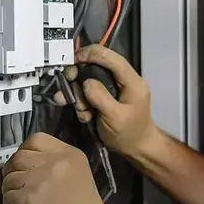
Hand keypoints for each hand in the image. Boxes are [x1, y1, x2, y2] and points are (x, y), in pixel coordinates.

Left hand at [1, 132, 115, 203]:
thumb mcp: (78, 174)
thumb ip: (56, 165)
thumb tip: (28, 169)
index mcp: (69, 153)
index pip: (36, 139)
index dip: (25, 151)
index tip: (26, 165)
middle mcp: (54, 161)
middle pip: (19, 156)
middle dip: (13, 170)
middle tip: (18, 184)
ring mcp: (40, 179)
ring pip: (9, 178)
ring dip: (10, 190)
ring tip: (21, 200)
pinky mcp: (29, 198)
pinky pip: (8, 197)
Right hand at [57, 44, 158, 159]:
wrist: (135, 148)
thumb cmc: (129, 133)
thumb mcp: (115, 117)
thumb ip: (101, 97)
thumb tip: (86, 82)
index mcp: (131, 81)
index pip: (112, 58)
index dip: (93, 54)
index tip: (74, 60)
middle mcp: (122, 81)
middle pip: (96, 67)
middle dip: (79, 78)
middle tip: (68, 87)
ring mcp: (112, 89)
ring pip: (88, 82)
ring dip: (80, 96)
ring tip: (82, 112)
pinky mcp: (104, 98)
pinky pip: (87, 94)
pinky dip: (82, 104)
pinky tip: (85, 117)